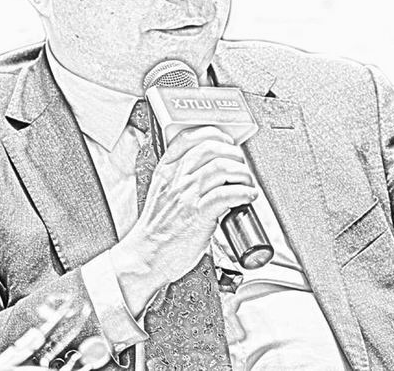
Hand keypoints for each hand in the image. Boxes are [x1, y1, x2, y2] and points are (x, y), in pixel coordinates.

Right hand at [110, 126, 256, 315]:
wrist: (146, 258)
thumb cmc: (156, 231)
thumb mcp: (161, 193)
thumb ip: (179, 179)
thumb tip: (208, 171)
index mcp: (166, 171)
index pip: (188, 137)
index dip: (213, 134)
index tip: (226, 141)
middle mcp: (176, 178)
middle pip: (210, 148)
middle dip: (233, 153)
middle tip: (241, 165)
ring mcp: (187, 195)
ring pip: (222, 167)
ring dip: (242, 173)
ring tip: (247, 183)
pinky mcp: (198, 215)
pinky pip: (227, 194)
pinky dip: (243, 192)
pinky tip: (248, 197)